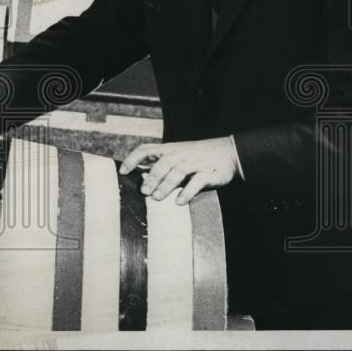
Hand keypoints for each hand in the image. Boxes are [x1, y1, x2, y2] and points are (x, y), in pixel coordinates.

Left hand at [119, 137, 240, 204]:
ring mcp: (195, 163)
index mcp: (169, 149)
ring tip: (157, 198)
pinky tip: (180, 202)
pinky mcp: (209, 173)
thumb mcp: (177, 156)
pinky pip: (197, 182)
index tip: (122, 171)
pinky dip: (188, 192)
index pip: (146, 149)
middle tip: (143, 192)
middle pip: (163, 163)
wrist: (228, 152)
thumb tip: (139, 179)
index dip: (133, 159)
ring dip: (166, 185)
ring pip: (178, 172)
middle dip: (151, 177)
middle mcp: (180, 154)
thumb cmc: (196, 157)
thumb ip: (161, 165)